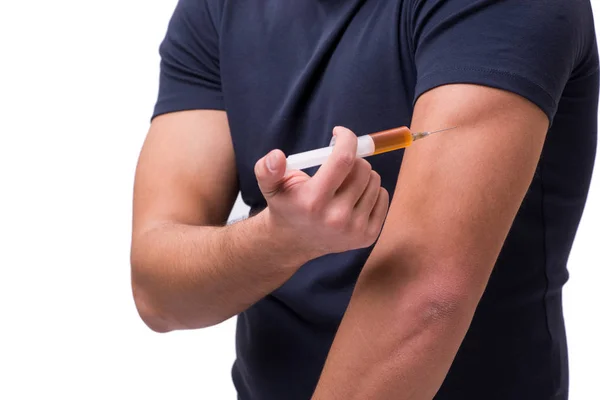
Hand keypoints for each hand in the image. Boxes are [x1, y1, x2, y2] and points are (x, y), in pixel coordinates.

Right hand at [254, 126, 389, 258]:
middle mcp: (336, 218)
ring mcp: (354, 229)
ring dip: (361, 175)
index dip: (346, 139)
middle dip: (351, 158)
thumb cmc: (286, 204)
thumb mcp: (270, 186)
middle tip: (338, 164)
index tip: (339, 133)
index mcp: (313, 202)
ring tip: (343, 183)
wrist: (294, 241)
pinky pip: (383, 197)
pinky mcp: (368, 236)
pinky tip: (353, 197)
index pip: (343, 160)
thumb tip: (276, 156)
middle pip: (362, 169)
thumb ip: (267, 169)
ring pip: (374, 181)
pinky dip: (371, 191)